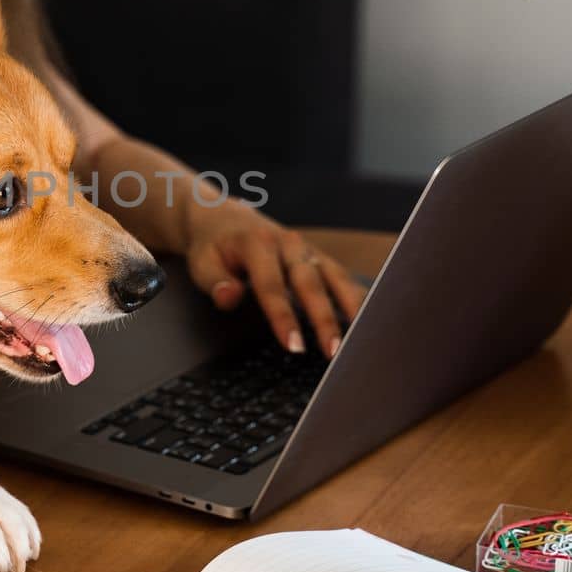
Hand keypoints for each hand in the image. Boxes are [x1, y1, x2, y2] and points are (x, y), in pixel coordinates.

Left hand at [182, 202, 366, 357]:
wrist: (224, 219)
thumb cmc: (212, 247)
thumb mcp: (201, 263)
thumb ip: (215, 282)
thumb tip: (230, 297)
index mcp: (257, 243)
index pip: (272, 286)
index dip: (284, 317)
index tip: (294, 346)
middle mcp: (288, 243)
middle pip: (310, 283)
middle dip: (323, 319)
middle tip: (333, 352)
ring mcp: (307, 249)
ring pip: (335, 277)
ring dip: (350, 308)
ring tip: (362, 338)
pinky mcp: (318, 257)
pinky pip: (342, 277)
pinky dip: (357, 297)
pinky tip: (370, 320)